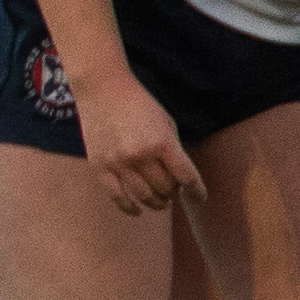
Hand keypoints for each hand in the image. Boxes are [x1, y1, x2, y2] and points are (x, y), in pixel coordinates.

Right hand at [75, 68, 201, 217]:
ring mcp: (118, 162)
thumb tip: (179, 179)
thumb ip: (173, 151)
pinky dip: (129, 207)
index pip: (187, 178)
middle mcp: (140, 156)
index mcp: (162, 143)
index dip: (197, 192)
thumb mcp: (165, 124)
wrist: (103, 88)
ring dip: (156, 202)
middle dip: (174, 192)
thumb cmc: (139, 104)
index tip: (200, 198)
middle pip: (165, 188)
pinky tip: (137, 211)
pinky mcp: (99, 166)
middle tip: (174, 191)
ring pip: (143, 196)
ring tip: (160, 201)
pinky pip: (116, 196)